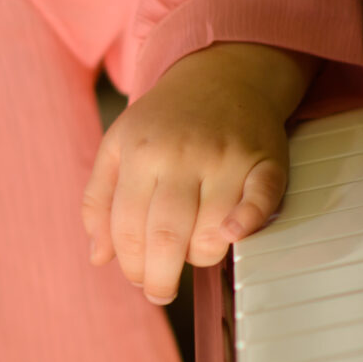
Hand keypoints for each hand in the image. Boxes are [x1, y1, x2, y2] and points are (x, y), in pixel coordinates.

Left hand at [84, 43, 317, 304]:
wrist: (222, 71)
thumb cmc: (166, 117)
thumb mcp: (117, 145)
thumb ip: (99, 200)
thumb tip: (98, 256)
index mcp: (141, 153)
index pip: (129, 228)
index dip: (131, 265)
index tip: (137, 279)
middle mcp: (183, 155)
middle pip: (168, 237)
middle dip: (160, 277)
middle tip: (160, 290)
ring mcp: (226, 157)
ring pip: (213, 232)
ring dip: (201, 256)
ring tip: (193, 251)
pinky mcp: (264, 160)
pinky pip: (262, 201)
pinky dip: (248, 224)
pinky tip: (233, 235)